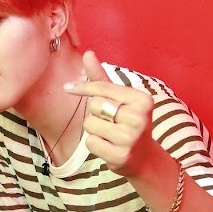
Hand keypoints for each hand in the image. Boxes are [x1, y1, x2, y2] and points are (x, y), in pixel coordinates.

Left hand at [63, 50, 164, 177]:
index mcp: (142, 99)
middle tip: (112, 121)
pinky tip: (109, 146)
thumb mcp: (119, 99)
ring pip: (90, 124)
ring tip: (111, 134)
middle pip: (95, 105)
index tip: (68, 88)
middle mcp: (140, 118)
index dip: (83, 88)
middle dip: (96, 113)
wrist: (144, 157)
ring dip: (94, 129)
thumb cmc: (127, 122)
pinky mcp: (121, 155)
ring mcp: (131, 138)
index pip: (103, 88)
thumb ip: (102, 77)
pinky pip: (91, 142)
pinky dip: (95, 144)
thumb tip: (88, 53)